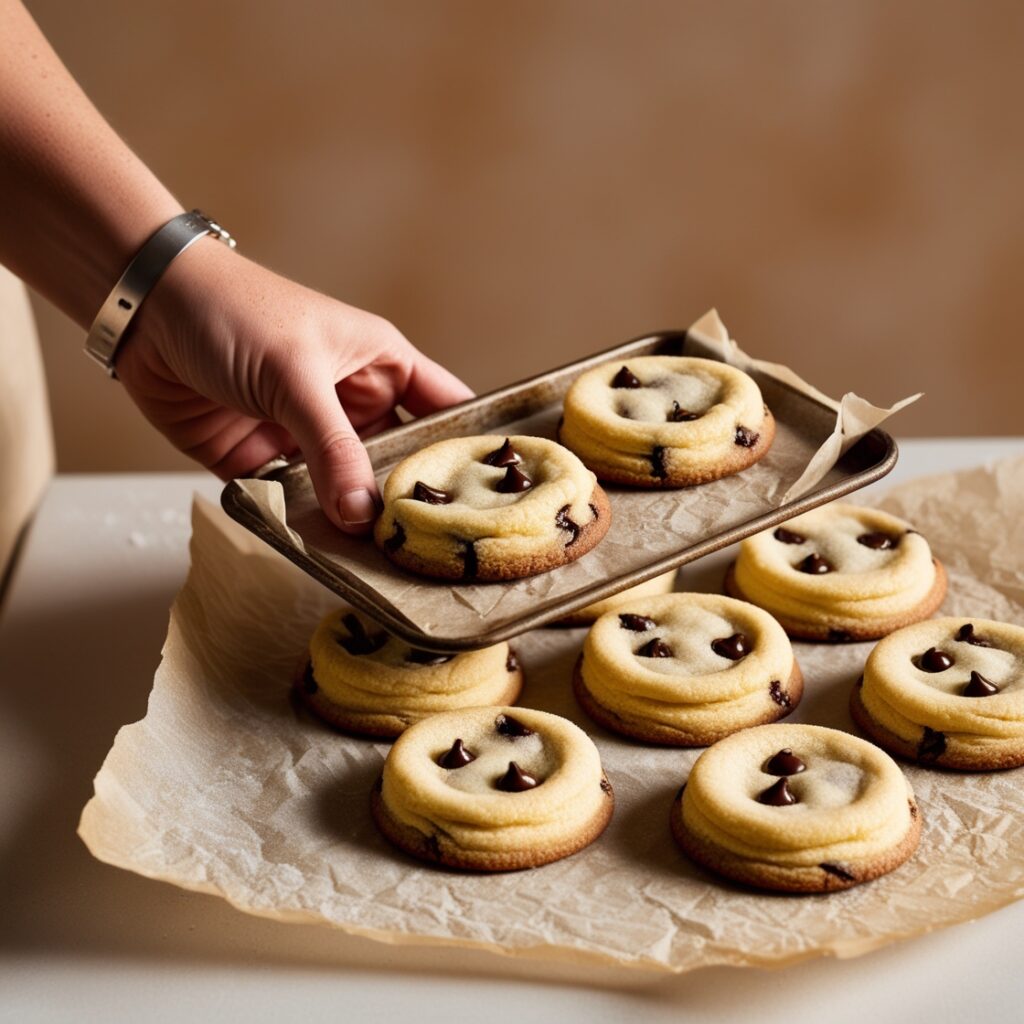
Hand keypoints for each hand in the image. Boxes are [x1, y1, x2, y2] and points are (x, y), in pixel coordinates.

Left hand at [115, 236, 472, 532]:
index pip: (446, 411)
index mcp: (381, 366)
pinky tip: (324, 556)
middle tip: (438, 552)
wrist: (144, 312)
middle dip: (413, 501)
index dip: (473, 448)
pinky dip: (307, 527)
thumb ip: (332, 446)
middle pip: (400, 463)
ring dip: (358, 522)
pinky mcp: (264, 464)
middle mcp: (353, 406)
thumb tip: (362, 514)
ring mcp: (309, 438)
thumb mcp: (296, 374)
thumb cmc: (234, 312)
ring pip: (349, 491)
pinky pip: (296, 505)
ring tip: (386, 567)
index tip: (498, 498)